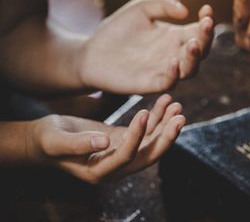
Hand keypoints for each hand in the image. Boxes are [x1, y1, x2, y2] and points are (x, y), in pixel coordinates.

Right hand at [29, 94, 184, 183]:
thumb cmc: (47, 141)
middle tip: (180, 117)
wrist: (44, 140)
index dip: (137, 136)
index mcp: (100, 172)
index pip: (127, 156)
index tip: (143, 113)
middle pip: (149, 154)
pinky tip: (167, 100)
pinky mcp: (126, 141)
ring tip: (177, 104)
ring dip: (166, 124)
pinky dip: (158, 116)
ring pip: (152, 142)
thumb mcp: (56, 141)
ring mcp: (124, 154)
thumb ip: (79, 144)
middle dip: (166, 136)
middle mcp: (117, 167)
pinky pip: (148, 131)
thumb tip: (104, 142)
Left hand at [79, 0, 214, 93]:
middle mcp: (175, 54)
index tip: (207, 9)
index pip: (199, 30)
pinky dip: (174, 74)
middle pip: (201, 50)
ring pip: (191, 69)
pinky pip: (169, 82)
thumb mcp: (141, 8)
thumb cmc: (117, 30)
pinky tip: (173, 61)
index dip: (207, 21)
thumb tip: (185, 10)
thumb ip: (163, 4)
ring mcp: (165, 70)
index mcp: (176, 36)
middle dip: (206, 38)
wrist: (91, 54)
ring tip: (192, 44)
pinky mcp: (151, 84)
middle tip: (206, 24)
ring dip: (195, 58)